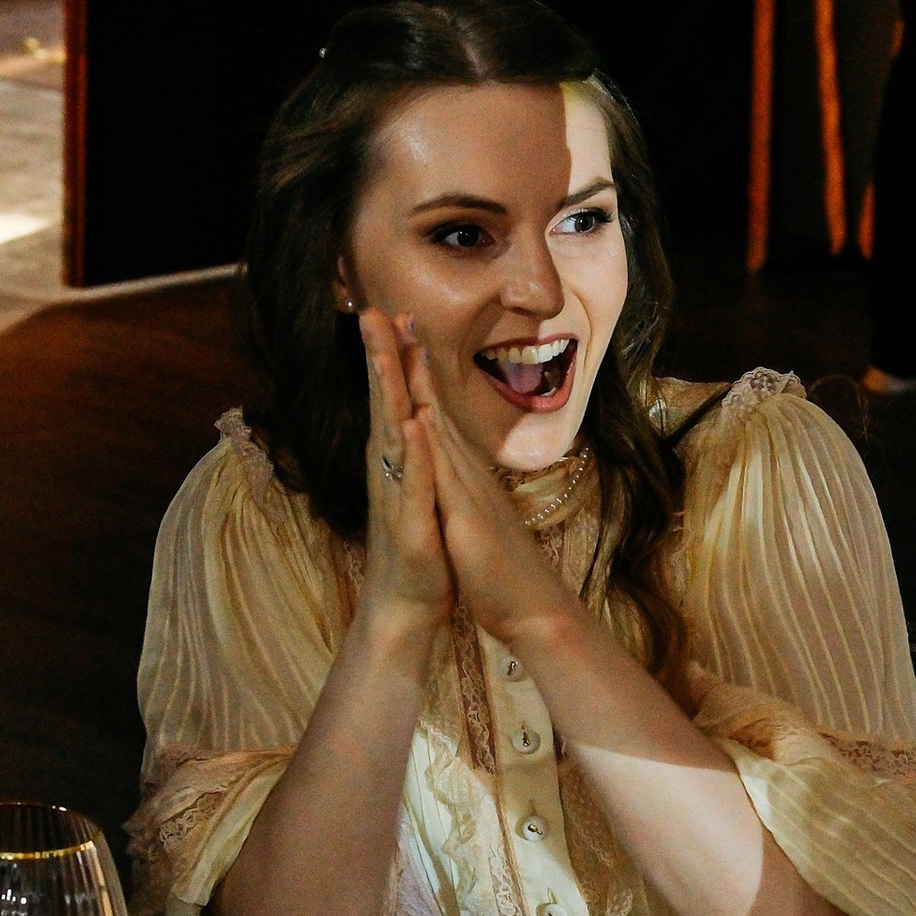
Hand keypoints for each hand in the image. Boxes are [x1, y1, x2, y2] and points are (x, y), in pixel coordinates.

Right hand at [355, 311, 452, 644]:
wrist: (409, 606)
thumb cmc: (420, 549)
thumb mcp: (421, 492)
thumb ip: (416, 455)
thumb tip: (413, 418)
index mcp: (398, 460)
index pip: (394, 398)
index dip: (393, 356)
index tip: (392, 311)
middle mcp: (391, 471)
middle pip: (384, 403)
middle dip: (379, 357)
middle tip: (371, 311)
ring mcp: (397, 495)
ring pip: (391, 434)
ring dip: (387, 393)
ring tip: (384, 353)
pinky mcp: (411, 525)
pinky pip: (412, 483)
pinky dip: (411, 454)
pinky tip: (410, 425)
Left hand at [403, 344, 577, 650]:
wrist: (530, 607)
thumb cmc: (500, 566)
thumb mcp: (472, 515)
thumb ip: (462, 484)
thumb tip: (453, 460)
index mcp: (461, 472)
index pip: (432, 410)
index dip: (412, 371)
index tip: (392, 330)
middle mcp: (464, 470)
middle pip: (432, 403)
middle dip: (407, 358)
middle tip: (385, 308)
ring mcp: (467, 489)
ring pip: (437, 426)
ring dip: (416, 384)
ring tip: (397, 341)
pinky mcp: (467, 518)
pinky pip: (446, 478)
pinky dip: (431, 445)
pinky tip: (419, 417)